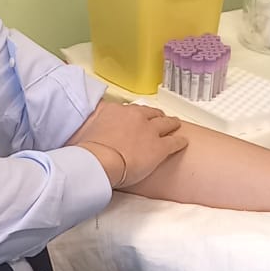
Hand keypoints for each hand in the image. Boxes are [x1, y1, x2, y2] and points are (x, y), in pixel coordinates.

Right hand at [67, 100, 188, 187]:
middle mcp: (136, 116)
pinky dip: (179, 142)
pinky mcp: (160, 147)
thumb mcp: (86, 129)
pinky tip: (183, 143)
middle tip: (159, 119)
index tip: (136, 118)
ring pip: (166, 123)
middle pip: (151, 113)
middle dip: (156, 116)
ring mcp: (150, 131)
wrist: (100, 161)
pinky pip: (174, 142)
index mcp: (117, 111)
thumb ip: (93, 125)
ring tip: (175, 125)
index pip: (130, 110)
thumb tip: (90, 128)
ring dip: (171, 124)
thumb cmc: (88, 150)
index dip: (135, 115)